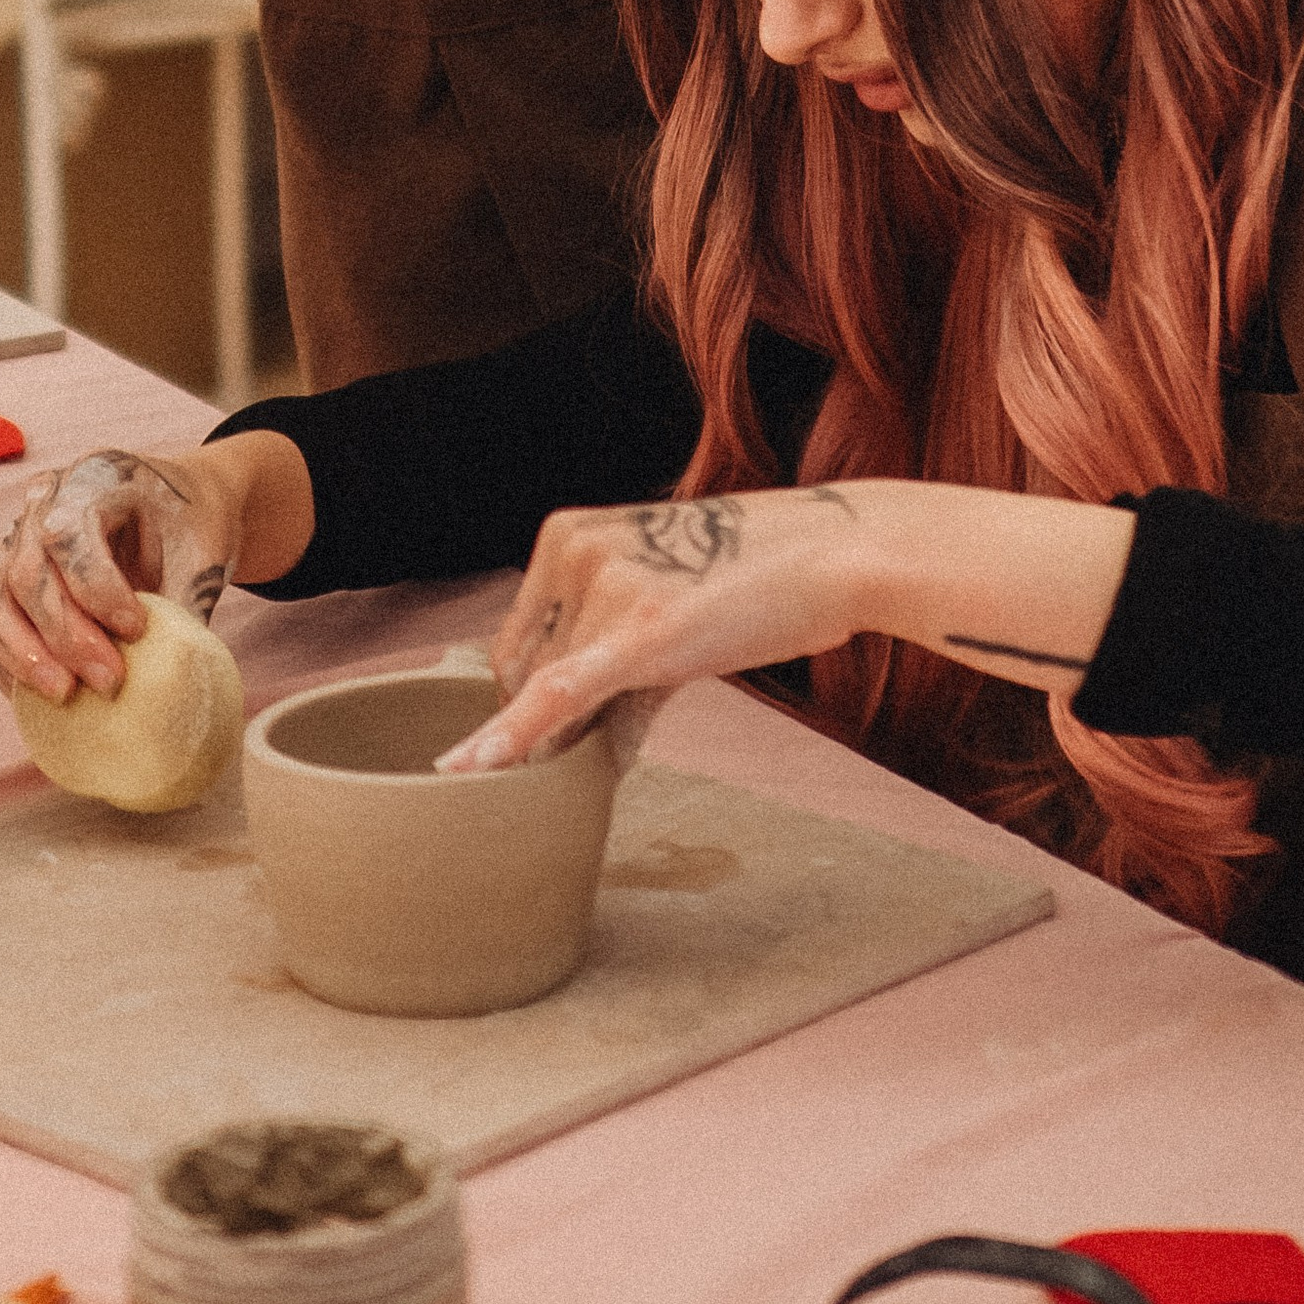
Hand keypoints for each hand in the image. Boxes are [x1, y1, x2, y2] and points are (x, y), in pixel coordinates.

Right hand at [0, 446, 244, 705]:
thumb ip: (186, 609)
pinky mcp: (4, 576)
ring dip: (24, 656)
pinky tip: (41, 695)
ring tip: (66, 695)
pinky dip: (6, 662)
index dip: (96, 589)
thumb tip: (173, 682)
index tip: (137, 631)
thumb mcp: (203, 555)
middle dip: (65, 636)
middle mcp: (41, 502)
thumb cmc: (189, 528)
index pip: (68, 534)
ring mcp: (15, 537)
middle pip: (26, 572)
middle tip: (109, 683)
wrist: (176, 509)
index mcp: (93, 479)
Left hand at [440, 487, 873, 771]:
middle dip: (565, 718)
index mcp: (566, 532)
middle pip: (529, 672)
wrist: (834, 551)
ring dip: (595, 733)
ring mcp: (607, 587)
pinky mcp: (643, 632)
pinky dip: (512, 736)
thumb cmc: (751, 573)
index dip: (537, 696)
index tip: (576, 722)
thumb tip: (573, 741)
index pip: (519, 641)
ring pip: (561, 698)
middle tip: (629, 717)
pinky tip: (469, 771)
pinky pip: (561, 694)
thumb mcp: (658, 589)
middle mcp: (574, 551)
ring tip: (671, 685)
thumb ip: (606, 649)